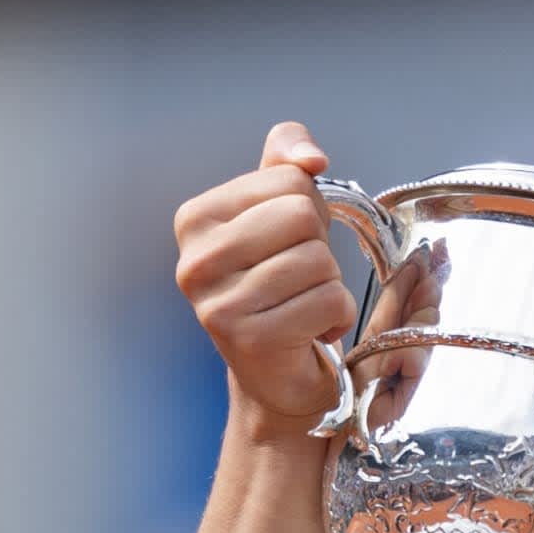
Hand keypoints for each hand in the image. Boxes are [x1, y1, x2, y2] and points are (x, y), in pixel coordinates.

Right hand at [173, 121, 359, 426]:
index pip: (289, 181)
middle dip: (320, 248)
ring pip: (319, 261)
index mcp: (196, 218)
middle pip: (302, 217)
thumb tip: (310, 157)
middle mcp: (196, 259)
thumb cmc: (281, 290)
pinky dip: (337, 317)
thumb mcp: (278, 214)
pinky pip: (330, 302)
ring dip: (330, 286)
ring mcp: (219, 302)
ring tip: (303, 307)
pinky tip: (311, 332)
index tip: (291, 244)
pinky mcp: (250, 339)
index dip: (310, 211)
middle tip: (301, 280)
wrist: (277, 376)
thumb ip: (285, 164)